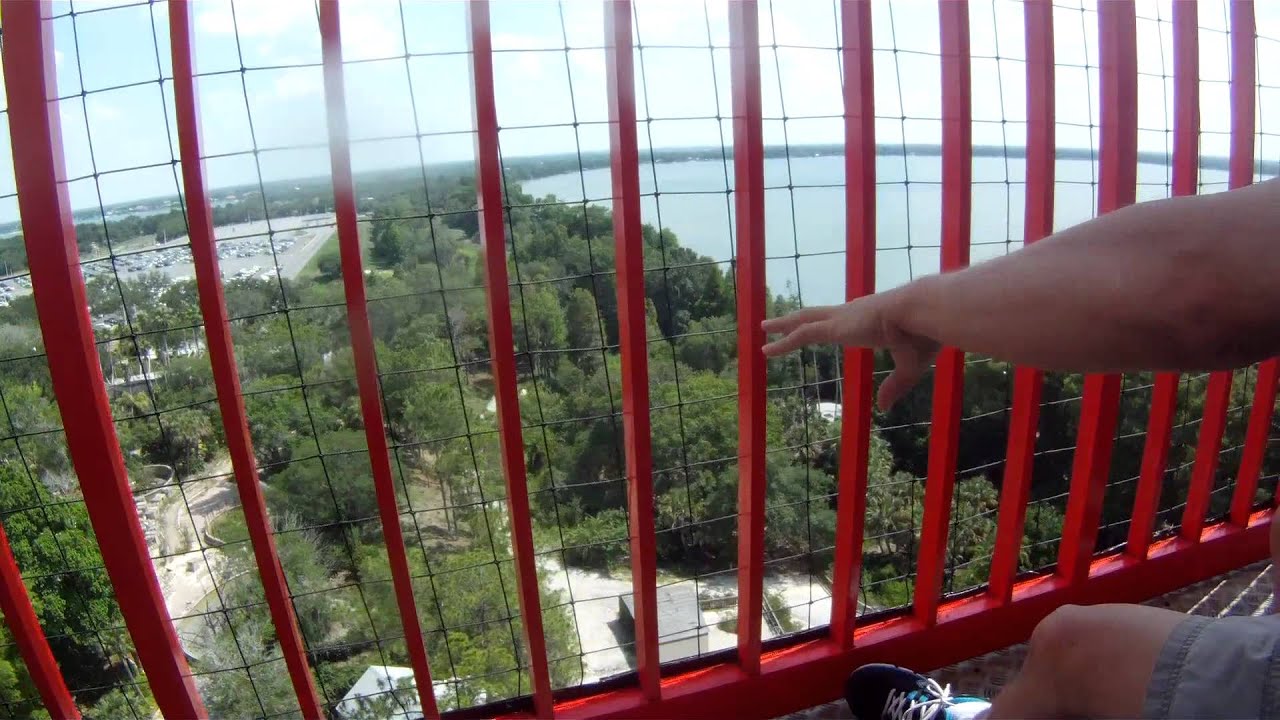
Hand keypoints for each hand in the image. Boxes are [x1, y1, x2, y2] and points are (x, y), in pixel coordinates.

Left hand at [761, 293, 938, 410]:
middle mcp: (851, 314)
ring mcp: (842, 319)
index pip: (841, 320)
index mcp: (869, 319)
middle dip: (796, 319)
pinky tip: (767, 349)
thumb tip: (883, 409)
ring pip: (803, 321)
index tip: (817, 326)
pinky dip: (783, 341)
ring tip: (764, 329)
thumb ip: (895, 386)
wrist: (923, 313)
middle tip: (777, 323)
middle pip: (815, 316)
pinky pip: (802, 334)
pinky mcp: (836, 328)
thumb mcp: (910, 366)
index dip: (827, 324)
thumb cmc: (923, 335)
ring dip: (782, 326)